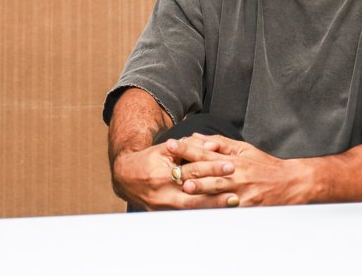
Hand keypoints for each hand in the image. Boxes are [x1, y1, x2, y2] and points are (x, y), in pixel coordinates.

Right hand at [111, 142, 237, 209]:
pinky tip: (217, 213)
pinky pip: (184, 216)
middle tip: (236, 193)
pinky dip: (201, 214)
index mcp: (163, 174)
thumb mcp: (167, 148)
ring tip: (231, 205)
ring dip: (211, 208)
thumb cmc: (150, 159)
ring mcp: (162, 207)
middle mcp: (162, 193)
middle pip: (193, 197)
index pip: (193, 171)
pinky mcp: (162, 215)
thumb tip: (213, 144)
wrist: (125, 176)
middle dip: (216, 196)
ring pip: (191, 211)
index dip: (212, 168)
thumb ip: (190, 146)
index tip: (231, 166)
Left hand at [166, 135, 306, 206]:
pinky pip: (226, 209)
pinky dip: (213, 209)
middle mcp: (236, 175)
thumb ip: (221, 143)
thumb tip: (199, 138)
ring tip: (182, 189)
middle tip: (169, 169)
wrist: (289, 183)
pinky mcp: (245, 207)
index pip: (205, 152)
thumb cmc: (265, 165)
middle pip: (207, 172)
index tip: (171, 145)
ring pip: (215, 191)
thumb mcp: (245, 149)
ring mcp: (240, 192)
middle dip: (187, 170)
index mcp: (234, 159)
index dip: (186, 148)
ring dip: (198, 190)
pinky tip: (201, 210)